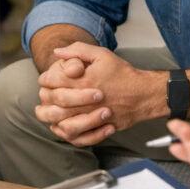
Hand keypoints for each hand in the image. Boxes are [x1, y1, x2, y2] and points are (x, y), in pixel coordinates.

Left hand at [36, 42, 161, 145]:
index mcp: (84, 81)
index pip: (52, 81)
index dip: (45, 79)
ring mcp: (92, 118)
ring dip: (52, 117)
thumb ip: (78, 50)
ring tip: (50, 111)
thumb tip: (57, 52)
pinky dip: (67, 133)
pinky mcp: (98, 129)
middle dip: (46, 97)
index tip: (46, 79)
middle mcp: (86, 101)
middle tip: (47, 94)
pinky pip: (77, 138)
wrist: (144, 94)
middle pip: (53, 103)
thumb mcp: (102, 55)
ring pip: (61, 123)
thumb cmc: (123, 75)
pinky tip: (63, 125)